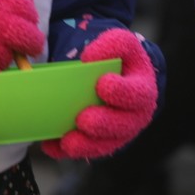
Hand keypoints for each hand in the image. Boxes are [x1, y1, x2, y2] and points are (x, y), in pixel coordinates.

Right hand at [0, 0, 43, 76]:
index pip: (28, 8)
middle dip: (32, 43)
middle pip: (32, 39)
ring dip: (3, 53)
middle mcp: (8, 26)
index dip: (27, 15)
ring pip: (11, 57)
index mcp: (6, 2)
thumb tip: (7, 7)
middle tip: (26, 45)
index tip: (23, 18)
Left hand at [42, 28, 157, 158]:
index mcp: (143, 90)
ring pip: (105, 144)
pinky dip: (66, 151)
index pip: (137, 94)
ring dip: (86, 145)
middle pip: (122, 126)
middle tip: (84, 120)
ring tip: (67, 142)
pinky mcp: (99, 142)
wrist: (118, 75)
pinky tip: (51, 146)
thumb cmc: (120, 59)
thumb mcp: (121, 43)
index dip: (122, 92)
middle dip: (103, 124)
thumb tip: (90, 58)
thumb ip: (112, 45)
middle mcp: (134, 116)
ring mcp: (118, 133)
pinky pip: (85, 150)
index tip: (102, 84)